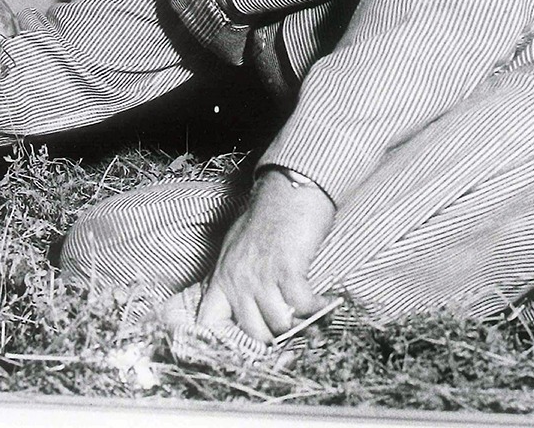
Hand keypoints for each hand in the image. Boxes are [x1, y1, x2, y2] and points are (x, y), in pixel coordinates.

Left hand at [196, 168, 335, 342]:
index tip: (249, 344)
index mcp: (222, 276)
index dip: (227, 340)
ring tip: (312, 316)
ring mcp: (261, 275)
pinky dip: (318, 309)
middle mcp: (238, 279)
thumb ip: (235, 277)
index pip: (209, 322)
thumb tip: (239, 306)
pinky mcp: (287, 269)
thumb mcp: (237, 248)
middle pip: (254, 333)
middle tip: (292, 330)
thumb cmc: (265, 217)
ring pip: (280, 324)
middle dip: (276, 337)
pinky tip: (325, 302)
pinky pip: (303, 307)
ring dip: (301, 323)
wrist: (287, 190)